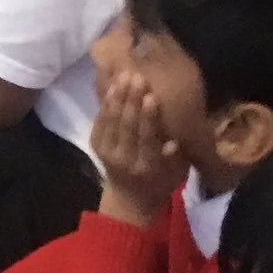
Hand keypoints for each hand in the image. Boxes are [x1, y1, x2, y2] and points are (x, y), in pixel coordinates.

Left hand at [92, 66, 181, 226]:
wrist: (128, 197)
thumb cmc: (161, 180)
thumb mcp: (176, 175)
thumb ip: (175, 158)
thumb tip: (173, 142)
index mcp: (146, 168)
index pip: (146, 140)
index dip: (148, 118)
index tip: (152, 97)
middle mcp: (124, 159)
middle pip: (126, 126)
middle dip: (131, 100)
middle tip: (138, 77)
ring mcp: (106, 152)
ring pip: (111, 120)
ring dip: (118, 96)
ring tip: (124, 75)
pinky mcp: (96, 145)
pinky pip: (100, 121)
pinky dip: (106, 103)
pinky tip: (112, 85)